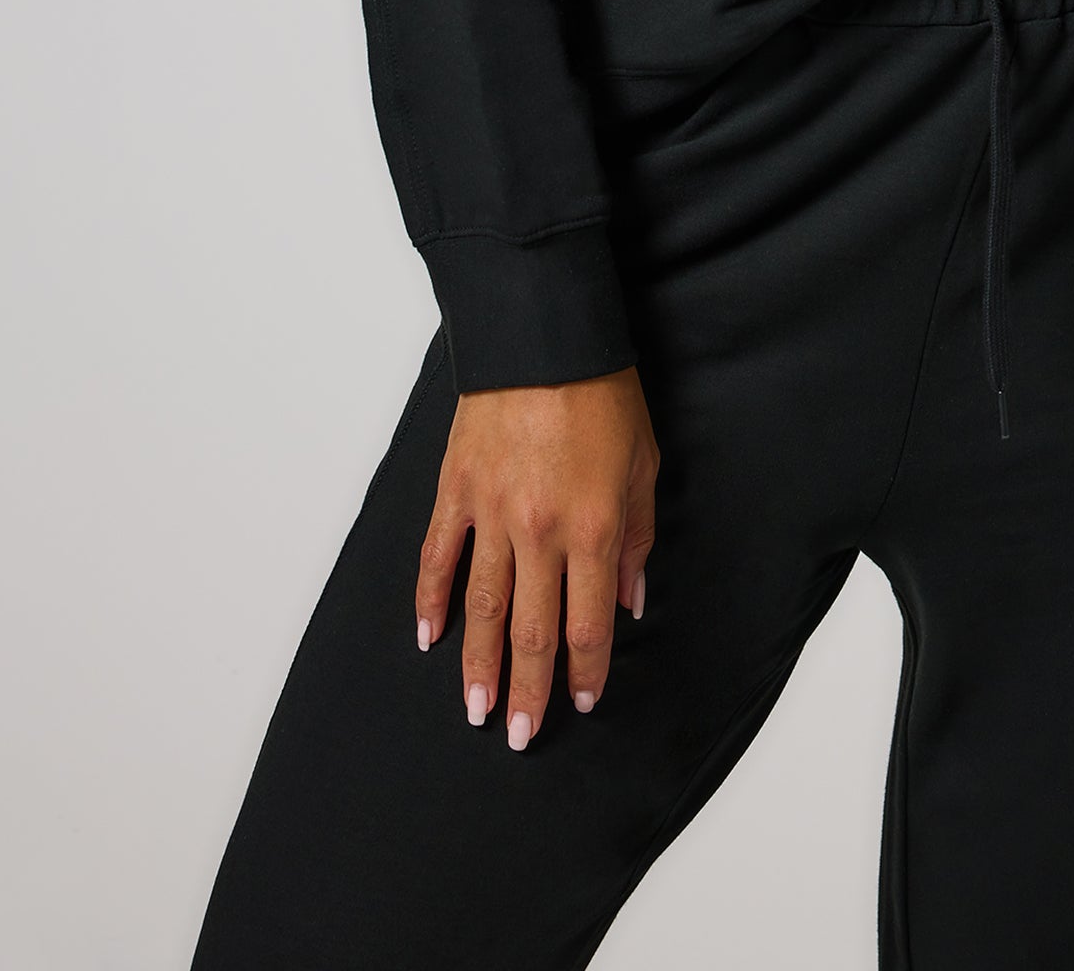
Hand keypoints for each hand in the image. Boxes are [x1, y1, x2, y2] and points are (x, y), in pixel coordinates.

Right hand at [417, 366, 658, 750]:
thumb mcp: (642, 466)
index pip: (587, 623)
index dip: (585, 671)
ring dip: (477, 666)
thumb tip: (629, 602)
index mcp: (591, 527)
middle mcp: (538, 531)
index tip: (582, 704)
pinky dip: (431, 601)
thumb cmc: (603, 395)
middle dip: (527, 690)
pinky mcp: (455, 489)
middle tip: (520, 737)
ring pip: (480, 608)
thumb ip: (636, 540)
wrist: (545, 336)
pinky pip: (438, 557)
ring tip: (475, 712)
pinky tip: (430, 637)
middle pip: (529, 631)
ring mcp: (490, 512)